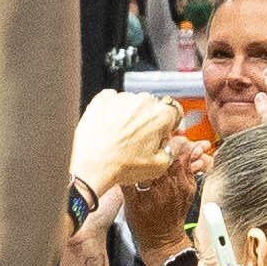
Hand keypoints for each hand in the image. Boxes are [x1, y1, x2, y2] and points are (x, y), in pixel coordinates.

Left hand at [73, 87, 184, 205]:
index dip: (170, 122)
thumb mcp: (159, 166)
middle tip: (138, 139)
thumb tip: (169, 146)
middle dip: (148, 120)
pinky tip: (109, 126)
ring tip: (120, 136)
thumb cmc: (122, 166)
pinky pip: (111, 100)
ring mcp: (122, 98)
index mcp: (161, 115)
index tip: (163, 131)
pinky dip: (111, 110)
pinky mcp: (102, 100)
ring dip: (129, 115)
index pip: (174, 110)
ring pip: (131, 103)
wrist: (91, 166)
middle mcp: (143, 101)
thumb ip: (170, 151)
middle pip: (152, 106)